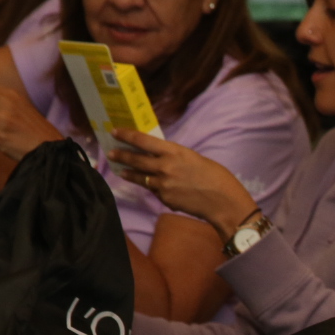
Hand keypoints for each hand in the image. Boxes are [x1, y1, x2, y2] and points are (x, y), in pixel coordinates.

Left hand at [110, 127, 259, 239]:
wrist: (223, 202)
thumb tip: (161, 158)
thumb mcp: (194, 158)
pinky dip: (155, 188)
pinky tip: (160, 188)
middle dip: (121, 155)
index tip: (115, 132)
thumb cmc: (216, 177)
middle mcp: (164, 167)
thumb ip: (175, 157)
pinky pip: (155, 191)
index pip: (143, 140)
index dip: (126, 135)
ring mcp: (162, 185)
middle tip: (111, 152)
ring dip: (129, 173)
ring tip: (123, 171)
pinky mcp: (164, 199)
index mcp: (174, 152)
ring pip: (139, 177)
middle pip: (135, 159)